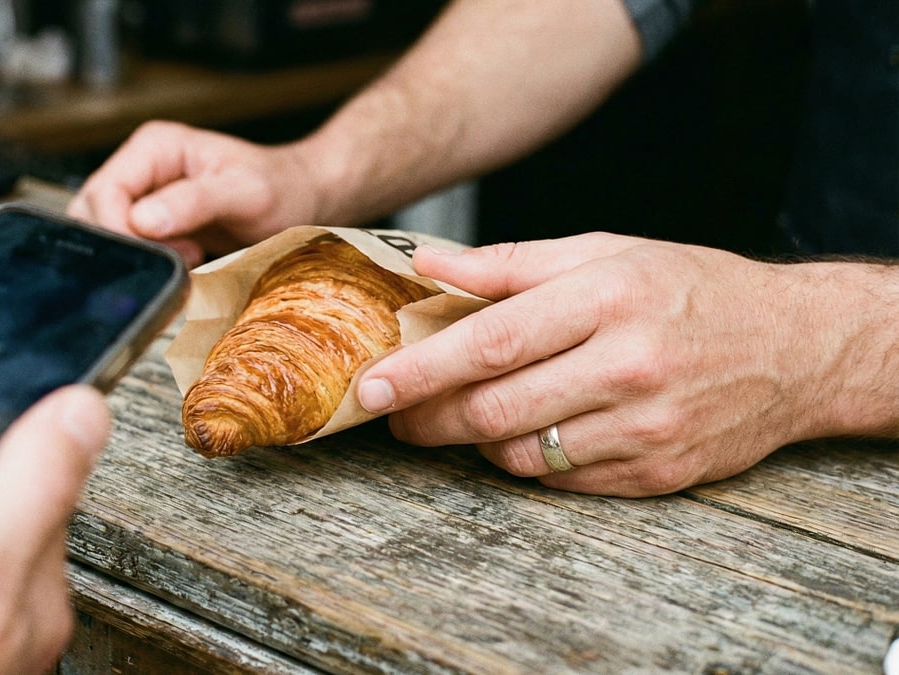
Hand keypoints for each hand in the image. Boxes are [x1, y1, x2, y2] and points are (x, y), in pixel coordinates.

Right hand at [67, 121, 321, 266]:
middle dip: (128, 246)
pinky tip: (188, 266)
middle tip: (183, 256)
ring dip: (140, 258)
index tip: (162, 252)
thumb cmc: (280, 188)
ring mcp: (143, 199)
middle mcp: (141, 169)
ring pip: (107, 238)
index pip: (104, 191)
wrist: (301, 202)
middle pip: (94, 215)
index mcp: (154, 147)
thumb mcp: (246, 192)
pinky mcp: (152, 228)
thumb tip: (143, 220)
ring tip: (190, 258)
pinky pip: (130, 252)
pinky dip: (150, 267)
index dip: (119, 229)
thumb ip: (196, 202)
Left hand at [356, 233, 844, 496]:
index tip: (370, 387)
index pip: (490, 342)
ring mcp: (645, 428)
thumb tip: (429, 267)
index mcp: (607, 298)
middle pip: (494, 410)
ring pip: (520, 455)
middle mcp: (627, 366)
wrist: (797, 347)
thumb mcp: (606, 253)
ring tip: (468, 413)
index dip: (420, 370)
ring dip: (475, 441)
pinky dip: (528, 460)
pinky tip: (530, 430)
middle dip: (428, 418)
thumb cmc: (689, 289)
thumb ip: (512, 264)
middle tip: (398, 413)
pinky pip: (560, 481)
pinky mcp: (657, 473)